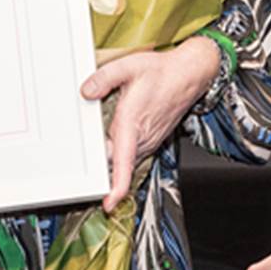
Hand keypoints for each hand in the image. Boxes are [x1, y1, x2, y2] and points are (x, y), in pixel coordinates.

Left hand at [80, 35, 222, 211]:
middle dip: (99, 166)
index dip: (118, 187)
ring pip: (124, 159)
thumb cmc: (163, 72)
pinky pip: (132, 153)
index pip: (124, 163)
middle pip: (115, 162)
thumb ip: (104, 78)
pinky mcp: (152, 140)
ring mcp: (149, 140)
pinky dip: (121, 152)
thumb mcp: (128, 66)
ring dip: (110, 158)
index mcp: (132, 122)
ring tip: (93, 152)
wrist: (190, 74)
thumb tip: (86, 92)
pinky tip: (114, 138)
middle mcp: (142, 137)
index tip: (109, 203)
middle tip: (80, 165)